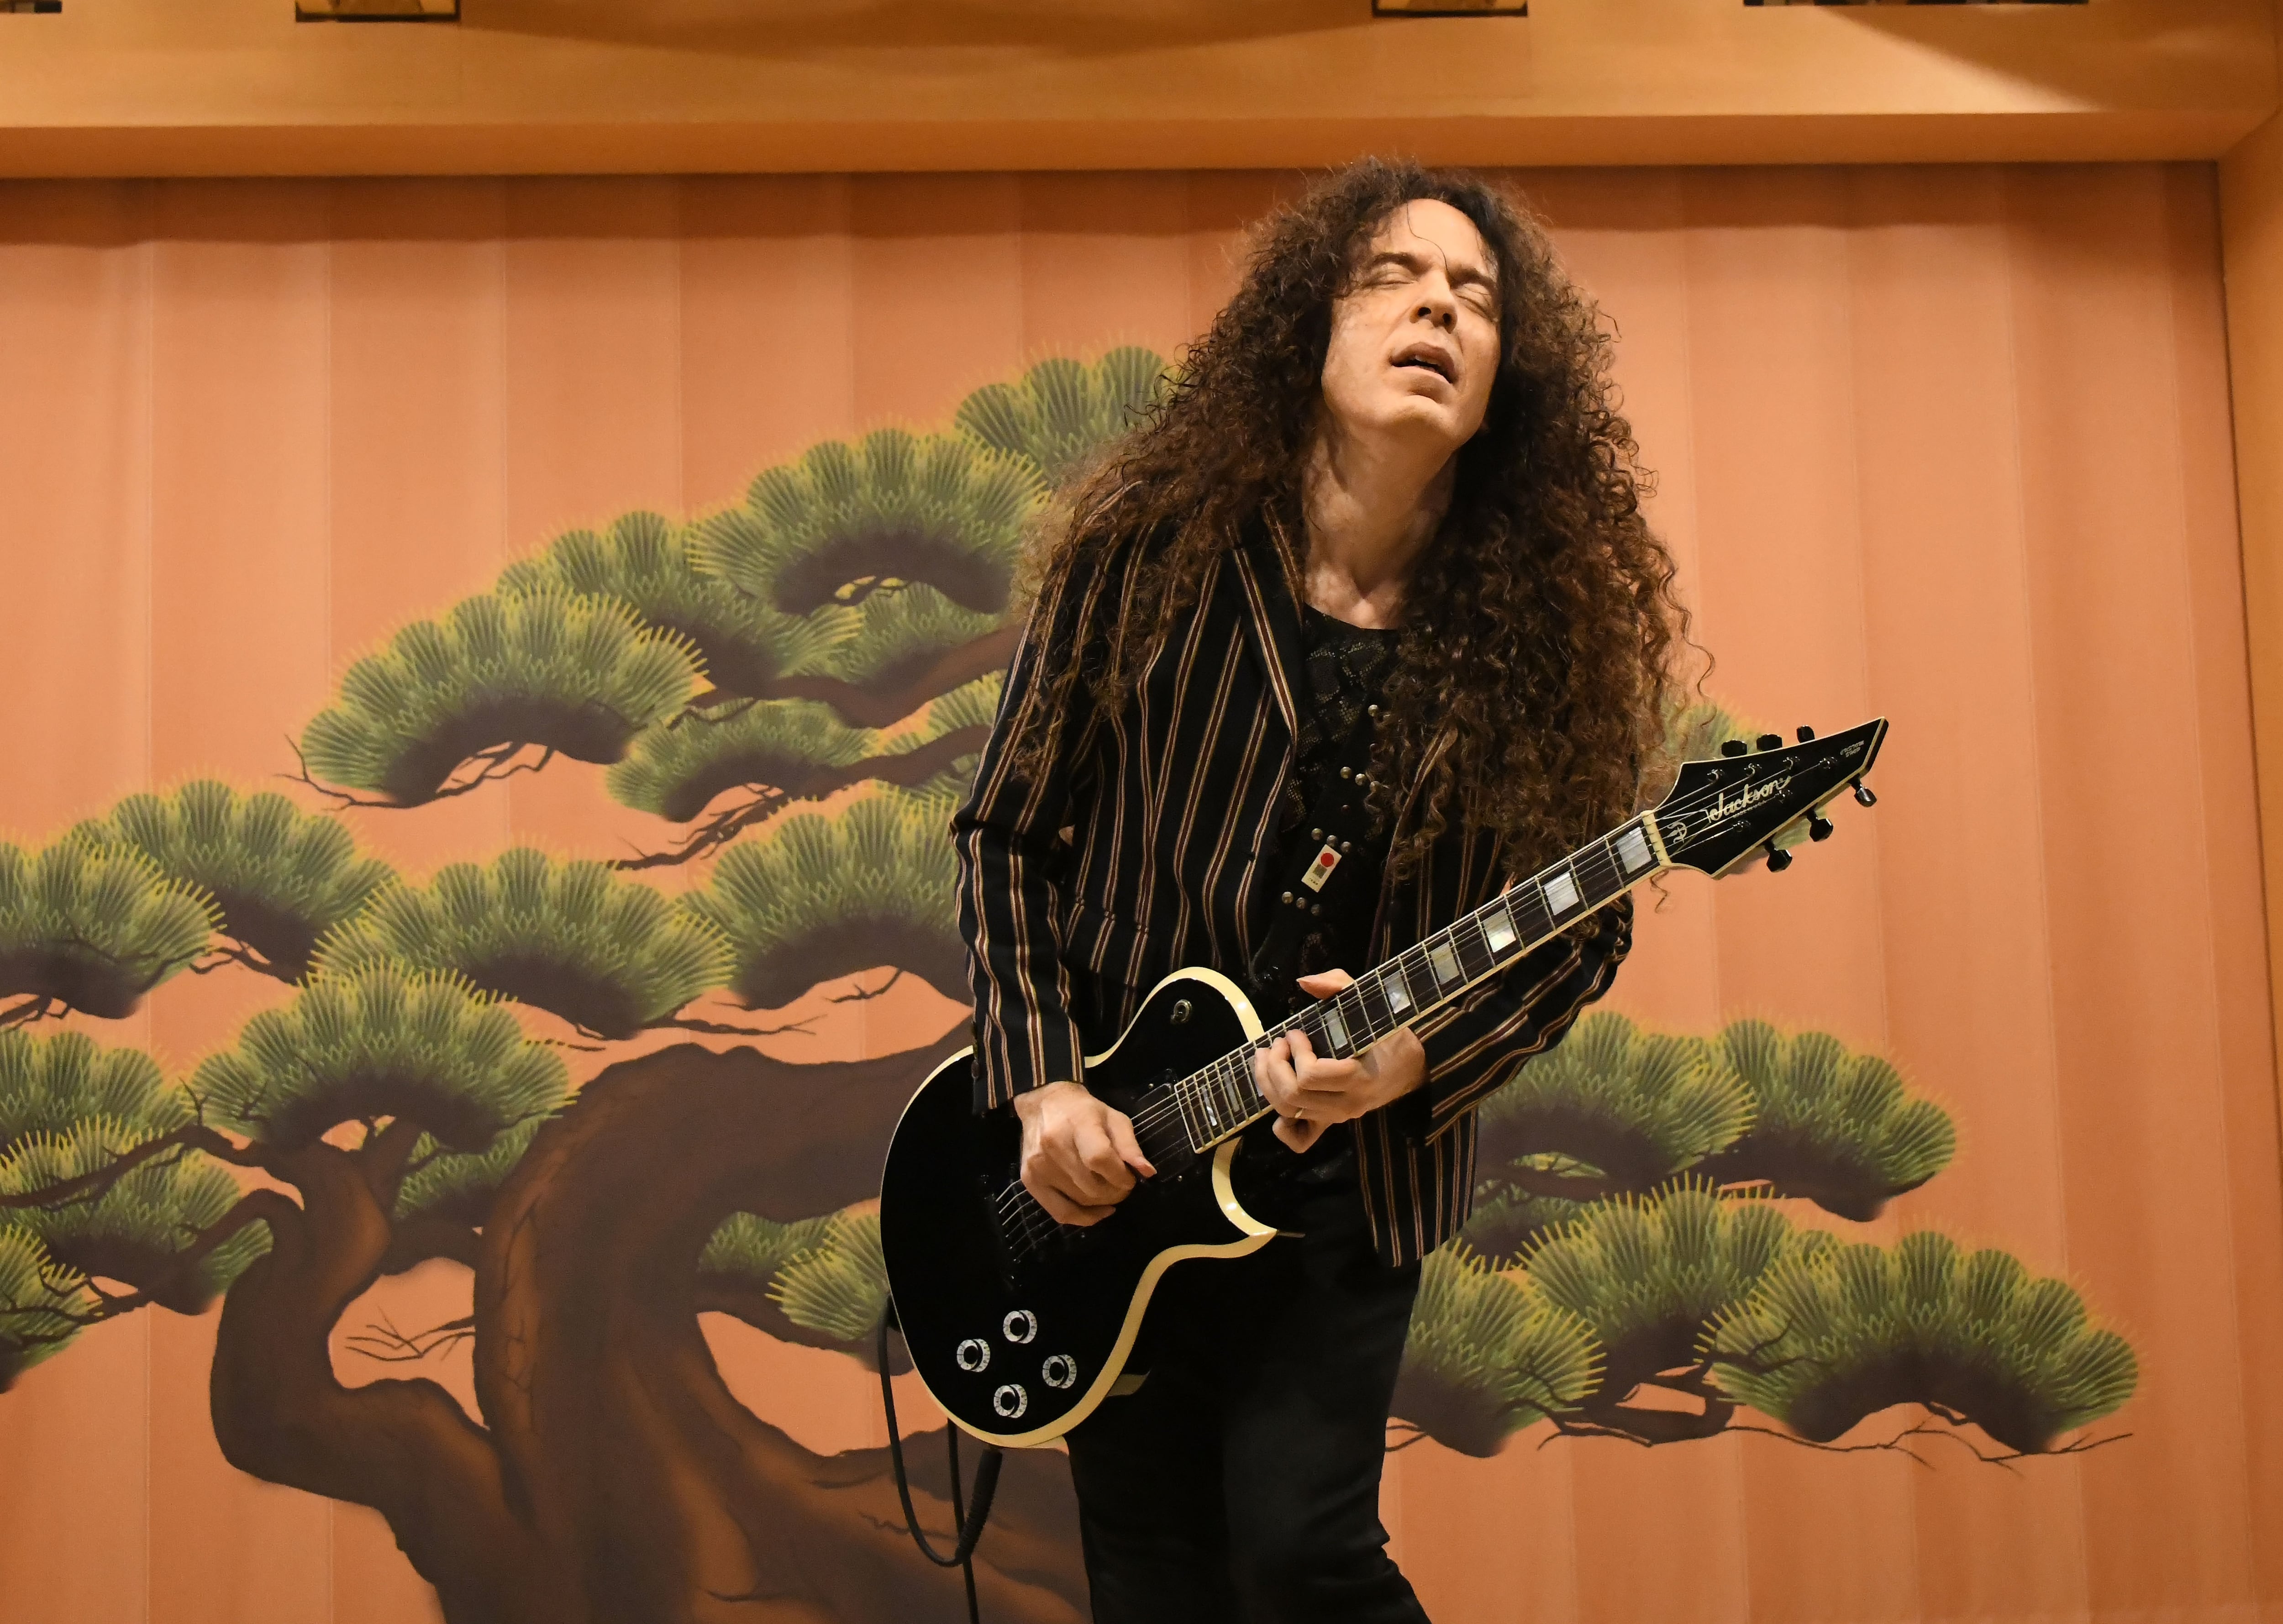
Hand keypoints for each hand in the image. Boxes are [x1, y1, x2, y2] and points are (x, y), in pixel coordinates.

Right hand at [1013, 1080, 1156, 1226]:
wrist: (1044, 1105)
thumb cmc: (1085, 1111)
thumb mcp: (1114, 1118)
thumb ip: (1130, 1145)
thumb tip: (1147, 1173)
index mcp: (1078, 1124)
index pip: (1100, 1159)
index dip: (1121, 1176)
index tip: (1130, 1177)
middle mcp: (1053, 1146)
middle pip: (1092, 1186)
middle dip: (1115, 1191)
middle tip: (1122, 1185)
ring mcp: (1038, 1166)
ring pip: (1080, 1201)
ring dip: (1102, 1203)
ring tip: (1109, 1190)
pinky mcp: (1030, 1181)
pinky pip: (1061, 1213)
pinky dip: (1083, 1218)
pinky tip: (1098, 1212)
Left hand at [1253, 969, 1427, 1152]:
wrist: (1413, 1067)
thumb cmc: (1390, 1033)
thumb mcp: (1371, 1002)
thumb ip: (1338, 985)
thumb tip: (1304, 982)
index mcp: (1359, 1078)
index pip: (1311, 1076)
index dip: (1295, 1052)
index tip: (1295, 1032)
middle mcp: (1347, 1104)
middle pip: (1293, 1095)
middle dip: (1274, 1065)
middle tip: (1276, 1043)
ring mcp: (1339, 1118)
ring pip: (1289, 1112)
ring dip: (1268, 1083)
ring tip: (1267, 1057)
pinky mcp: (1332, 1123)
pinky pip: (1300, 1139)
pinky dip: (1282, 1125)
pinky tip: (1278, 1098)